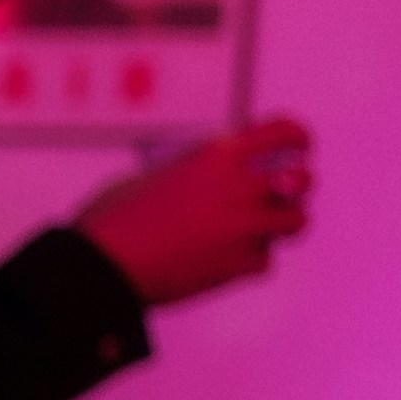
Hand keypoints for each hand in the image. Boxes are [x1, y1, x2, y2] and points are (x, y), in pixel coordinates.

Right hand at [75, 116, 312, 306]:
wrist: (98, 266)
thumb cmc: (112, 220)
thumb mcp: (151, 174)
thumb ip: (192, 170)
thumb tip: (206, 176)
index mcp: (218, 156)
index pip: (285, 133)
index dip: (298, 139)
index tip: (298, 149)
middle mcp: (239, 188)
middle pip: (302, 180)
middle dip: (294, 188)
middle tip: (278, 195)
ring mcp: (244, 228)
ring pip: (295, 222)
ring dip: (278, 226)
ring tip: (250, 231)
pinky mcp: (239, 265)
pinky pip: (265, 261)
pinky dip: (249, 261)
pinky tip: (223, 259)